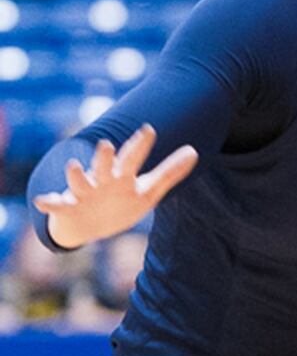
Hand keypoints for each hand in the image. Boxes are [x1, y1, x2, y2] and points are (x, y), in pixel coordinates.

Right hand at [31, 125, 197, 248]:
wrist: (88, 225)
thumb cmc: (121, 202)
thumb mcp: (149, 190)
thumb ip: (170, 172)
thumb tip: (194, 151)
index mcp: (121, 175)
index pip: (132, 158)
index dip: (140, 145)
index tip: (149, 129)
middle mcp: (101, 180)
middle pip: (103, 167)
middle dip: (104, 157)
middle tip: (106, 144)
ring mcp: (83, 193)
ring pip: (78, 182)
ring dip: (75, 175)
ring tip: (73, 165)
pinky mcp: (68, 208)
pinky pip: (56, 205)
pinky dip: (48, 203)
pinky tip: (42, 201)